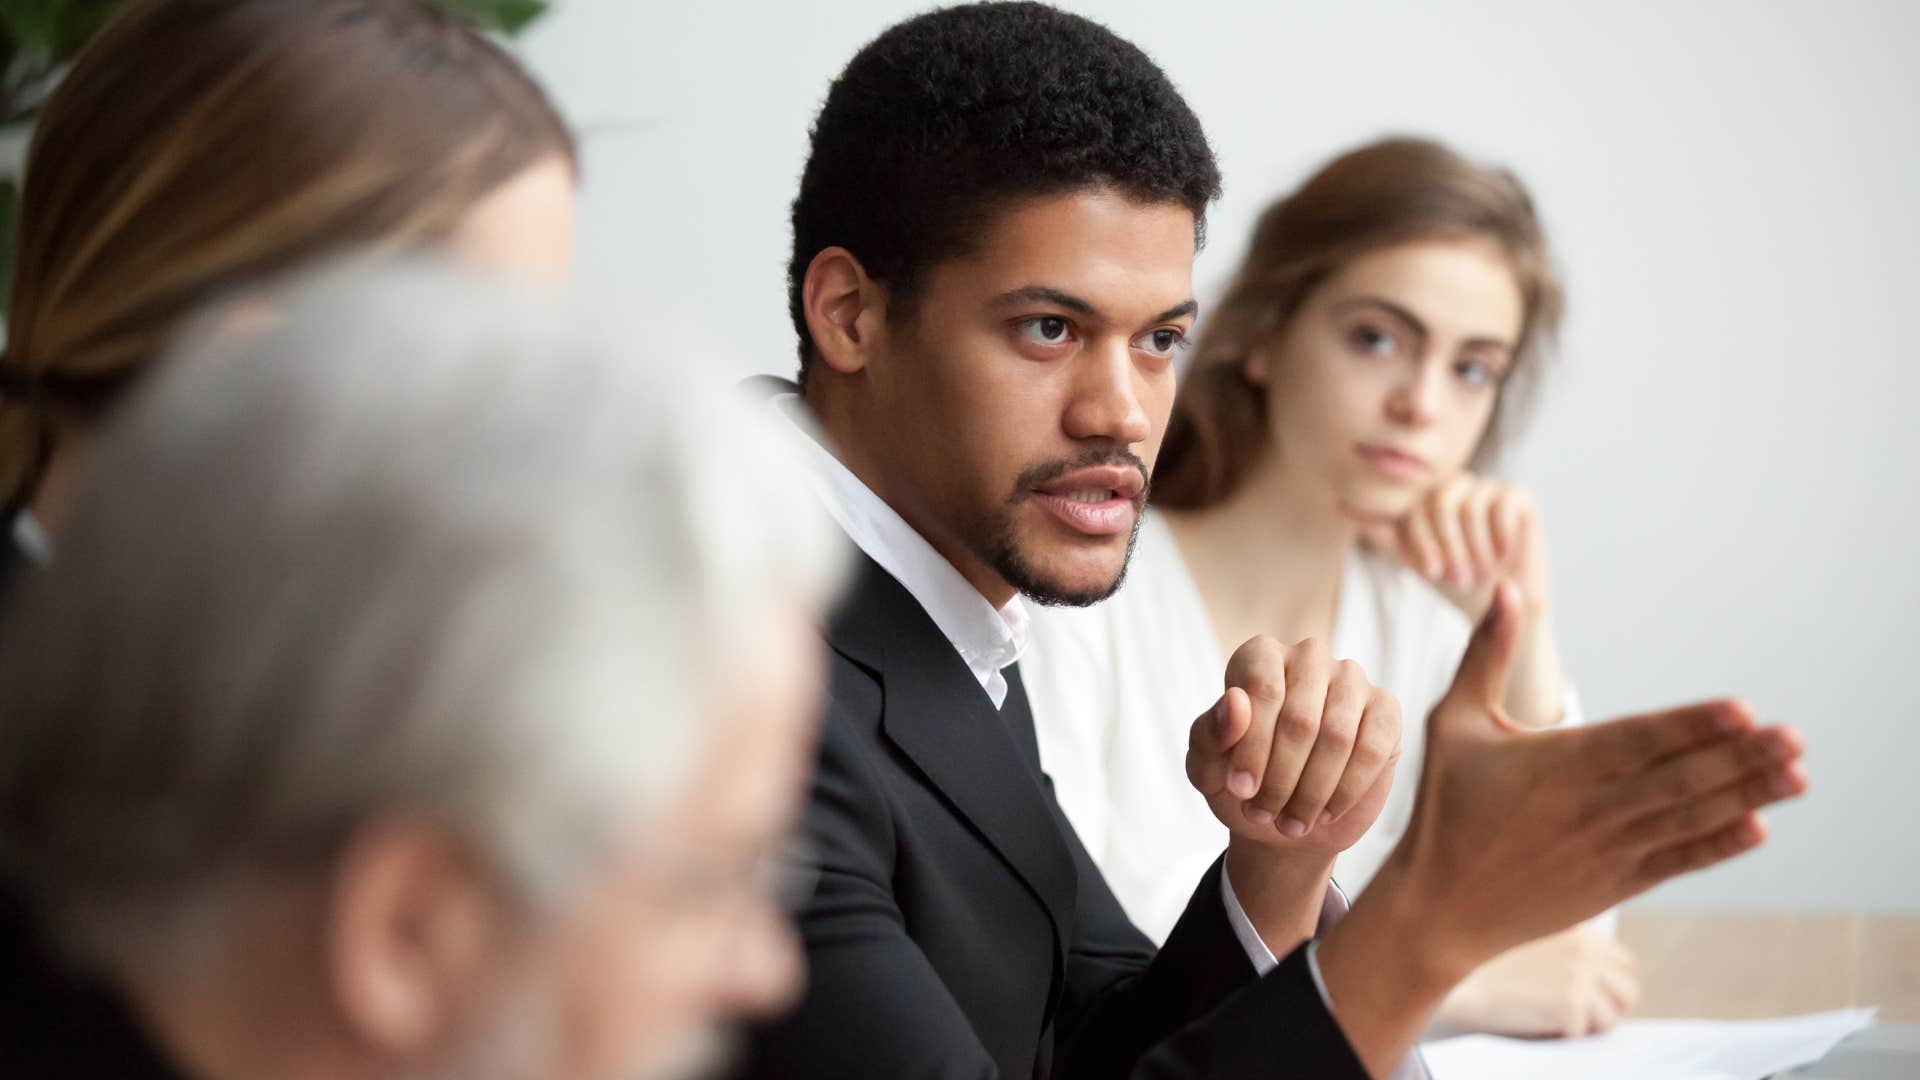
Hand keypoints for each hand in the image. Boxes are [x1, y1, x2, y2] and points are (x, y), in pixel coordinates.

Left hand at [1185, 636, 1400, 853]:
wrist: (1281, 819)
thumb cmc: (1240, 783)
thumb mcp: (1207, 768)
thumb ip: (1209, 734)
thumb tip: (1234, 701)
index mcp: (1260, 656)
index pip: (1261, 689)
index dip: (1251, 747)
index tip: (1240, 791)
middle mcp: (1308, 657)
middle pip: (1299, 718)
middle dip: (1279, 778)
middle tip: (1263, 816)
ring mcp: (1351, 680)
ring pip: (1337, 736)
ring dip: (1311, 791)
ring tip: (1290, 823)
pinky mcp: (1385, 711)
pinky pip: (1371, 749)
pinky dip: (1346, 790)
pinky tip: (1324, 813)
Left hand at [1364, 473, 1547, 621]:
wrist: (1497, 601)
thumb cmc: (1452, 579)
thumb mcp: (1412, 557)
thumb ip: (1382, 530)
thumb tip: (1341, 503)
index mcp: (1425, 497)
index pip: (1413, 506)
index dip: (1421, 540)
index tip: (1431, 571)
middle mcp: (1454, 484)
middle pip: (1440, 503)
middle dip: (1448, 546)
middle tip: (1459, 577)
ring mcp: (1486, 486)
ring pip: (1471, 508)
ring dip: (1475, 549)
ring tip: (1481, 573)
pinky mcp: (1517, 495)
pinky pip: (1502, 506)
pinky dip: (1500, 537)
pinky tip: (1503, 556)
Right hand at [1389, 580, 1806, 968]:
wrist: (1438, 906)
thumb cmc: (1445, 807)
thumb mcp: (1453, 723)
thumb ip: (1483, 656)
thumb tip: (1502, 588)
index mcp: (1557, 763)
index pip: (1639, 739)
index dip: (1692, 725)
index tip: (1742, 710)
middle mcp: (1592, 807)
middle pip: (1679, 779)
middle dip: (1741, 758)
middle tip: (1794, 737)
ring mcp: (1608, 849)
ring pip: (1689, 817)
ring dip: (1746, 796)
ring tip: (1797, 775)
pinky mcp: (1614, 885)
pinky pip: (1677, 862)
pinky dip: (1717, 845)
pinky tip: (1756, 827)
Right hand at [1437, 928, 1640, 1037]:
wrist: (1455, 976)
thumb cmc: (1479, 959)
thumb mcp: (1526, 933)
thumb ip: (1559, 944)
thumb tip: (1583, 974)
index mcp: (1577, 930)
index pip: (1622, 962)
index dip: (1611, 983)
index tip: (1593, 996)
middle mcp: (1586, 950)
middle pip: (1627, 991)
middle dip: (1610, 1008)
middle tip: (1582, 1017)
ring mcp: (1581, 978)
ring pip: (1611, 1017)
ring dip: (1587, 1025)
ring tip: (1553, 1020)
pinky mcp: (1571, 1006)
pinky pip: (1580, 1033)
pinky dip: (1558, 1034)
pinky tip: (1533, 1021)